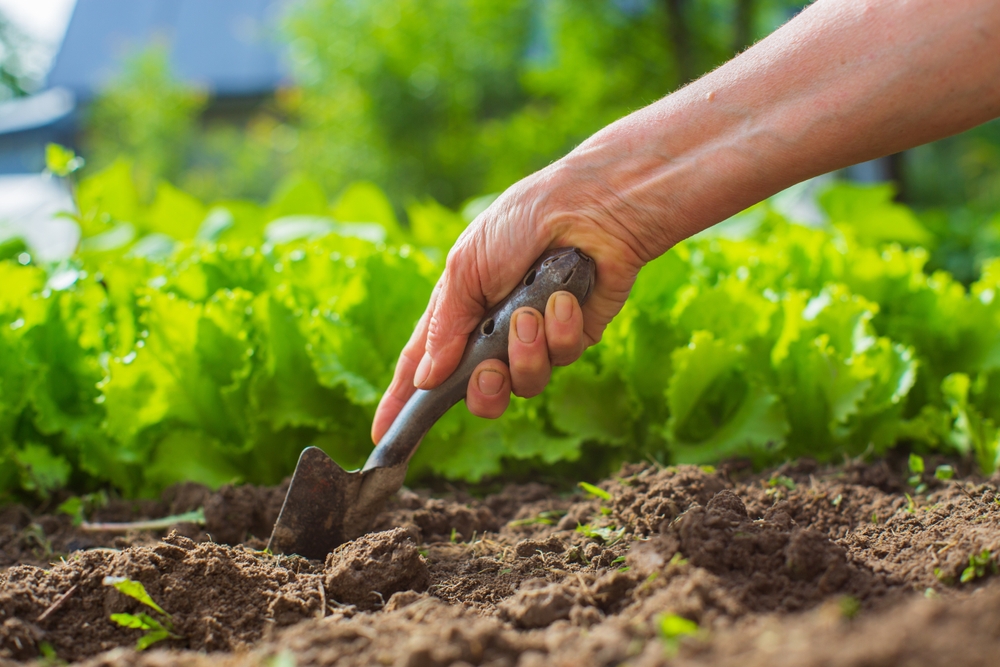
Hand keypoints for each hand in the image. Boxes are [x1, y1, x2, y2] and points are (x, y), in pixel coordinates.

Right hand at [370, 160, 651, 442]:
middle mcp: (494, 330)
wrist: (591, 206)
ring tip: (532, 312)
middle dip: (482, 389)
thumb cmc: (522, 222)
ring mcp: (535, 337)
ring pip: (524, 384)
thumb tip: (426, 380)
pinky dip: (561, 329)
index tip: (381, 437)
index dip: (402, 403)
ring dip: (526, 351)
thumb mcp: (466, 268)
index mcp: (459, 310)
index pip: (422, 366)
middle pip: (478, 394)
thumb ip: (445, 328)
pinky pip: (562, 359)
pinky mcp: (574, 337)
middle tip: (488, 366)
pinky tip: (566, 297)